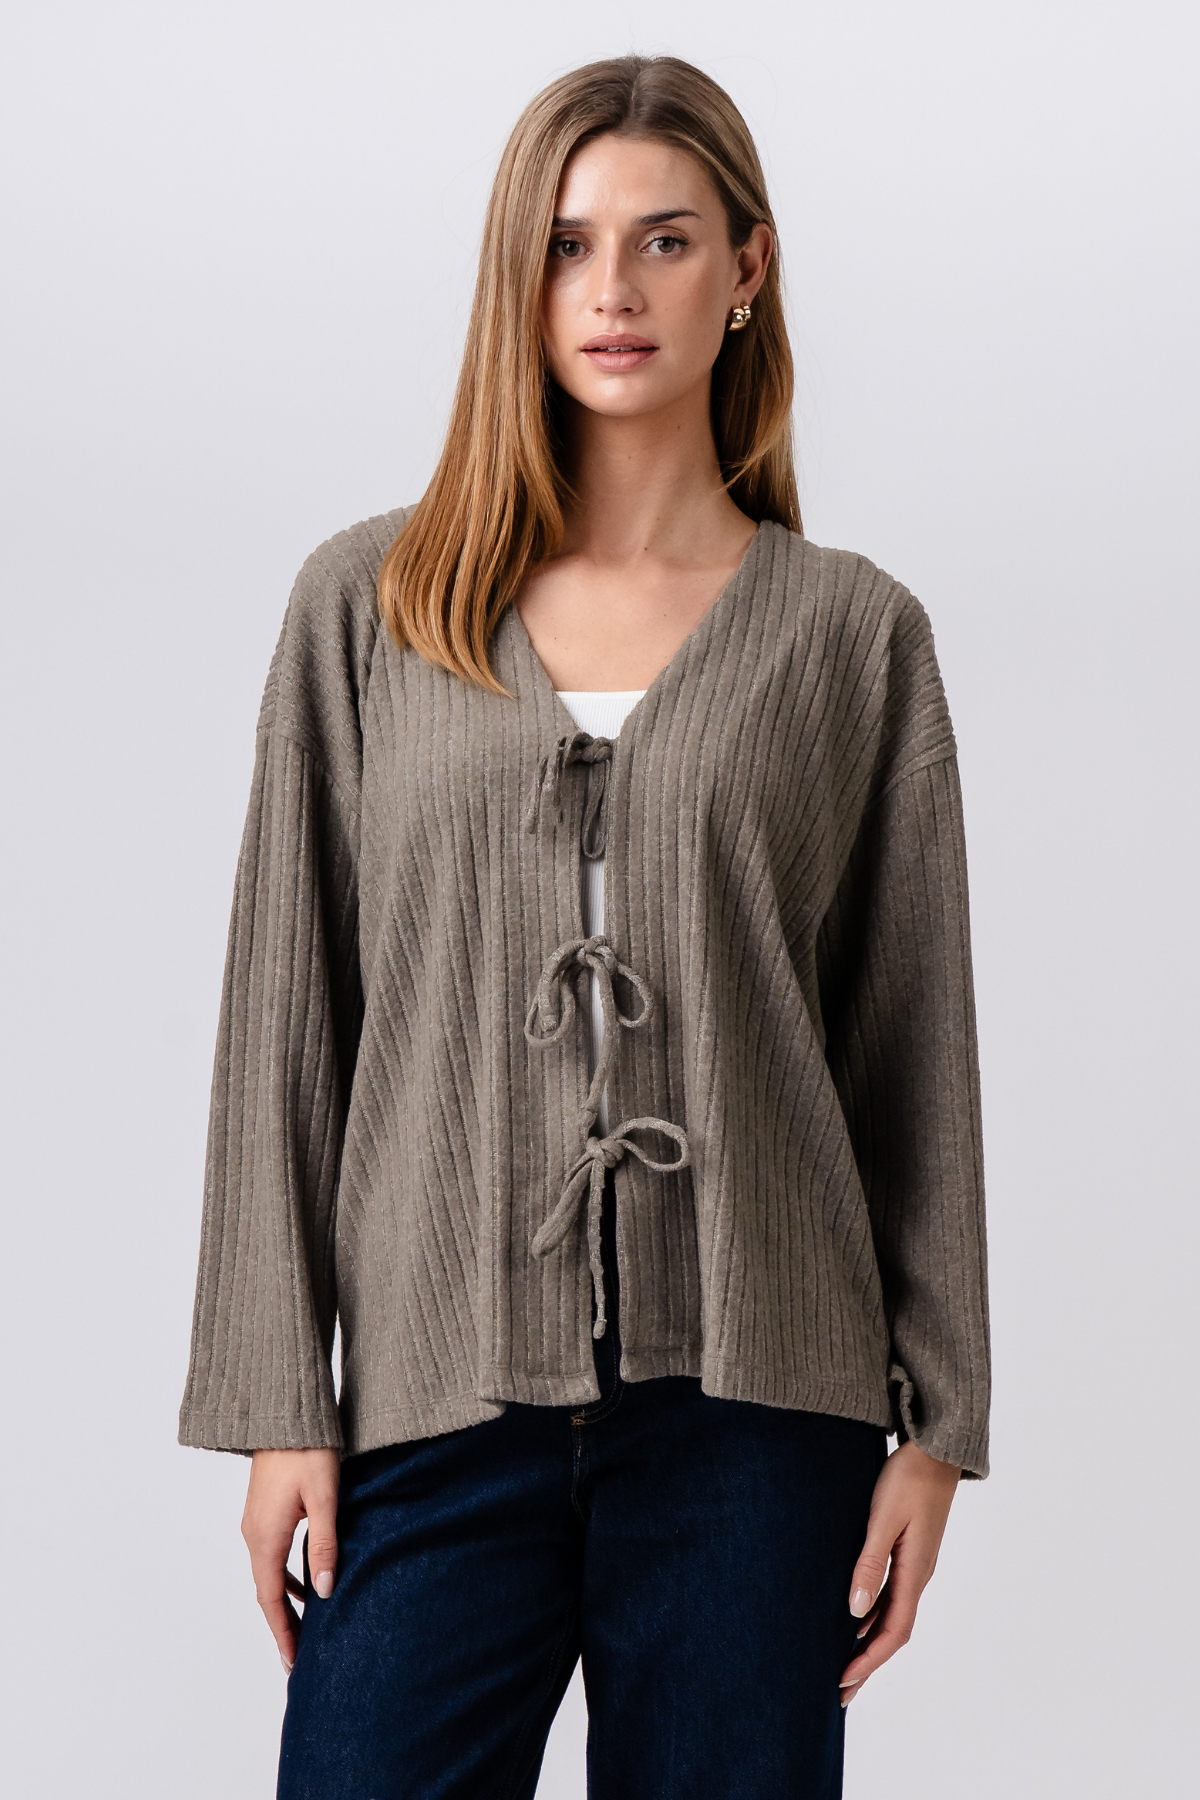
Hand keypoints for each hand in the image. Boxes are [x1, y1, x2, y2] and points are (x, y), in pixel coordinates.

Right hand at [241, 1447, 340, 1672]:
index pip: (271, 1599)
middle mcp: (253, 1534)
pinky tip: (308, 1580)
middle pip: (267, 1591)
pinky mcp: (263, 1509)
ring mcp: (255, 1521)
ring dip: (286, 1601)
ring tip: (309, 1627)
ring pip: (269, 1573)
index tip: (293, 1664)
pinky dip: (286, 1576)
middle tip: (300, 1657)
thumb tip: (325, 1591)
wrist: (283, 1411)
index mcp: (265, 1537)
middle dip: (284, 1624)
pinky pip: (271, 1554)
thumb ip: (324, 1544)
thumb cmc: (308, 1449)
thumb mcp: (325, 1497)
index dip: (283, 1633)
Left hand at [839, 1440, 960, 1705]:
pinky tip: (853, 1618)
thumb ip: (870, 1563)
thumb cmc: (908, 1477)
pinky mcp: (910, 1551)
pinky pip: (890, 1595)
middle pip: (892, 1632)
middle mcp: (918, 1575)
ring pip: (891, 1616)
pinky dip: (872, 1616)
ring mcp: (915, 1564)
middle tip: (839, 1692)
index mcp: (915, 1573)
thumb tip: (855, 1610)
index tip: (843, 1682)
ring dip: (868, 1642)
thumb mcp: (884, 1518)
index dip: (868, 1661)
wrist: (935, 1449)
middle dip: (867, 1664)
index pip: (892, 1632)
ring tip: (843, 1664)